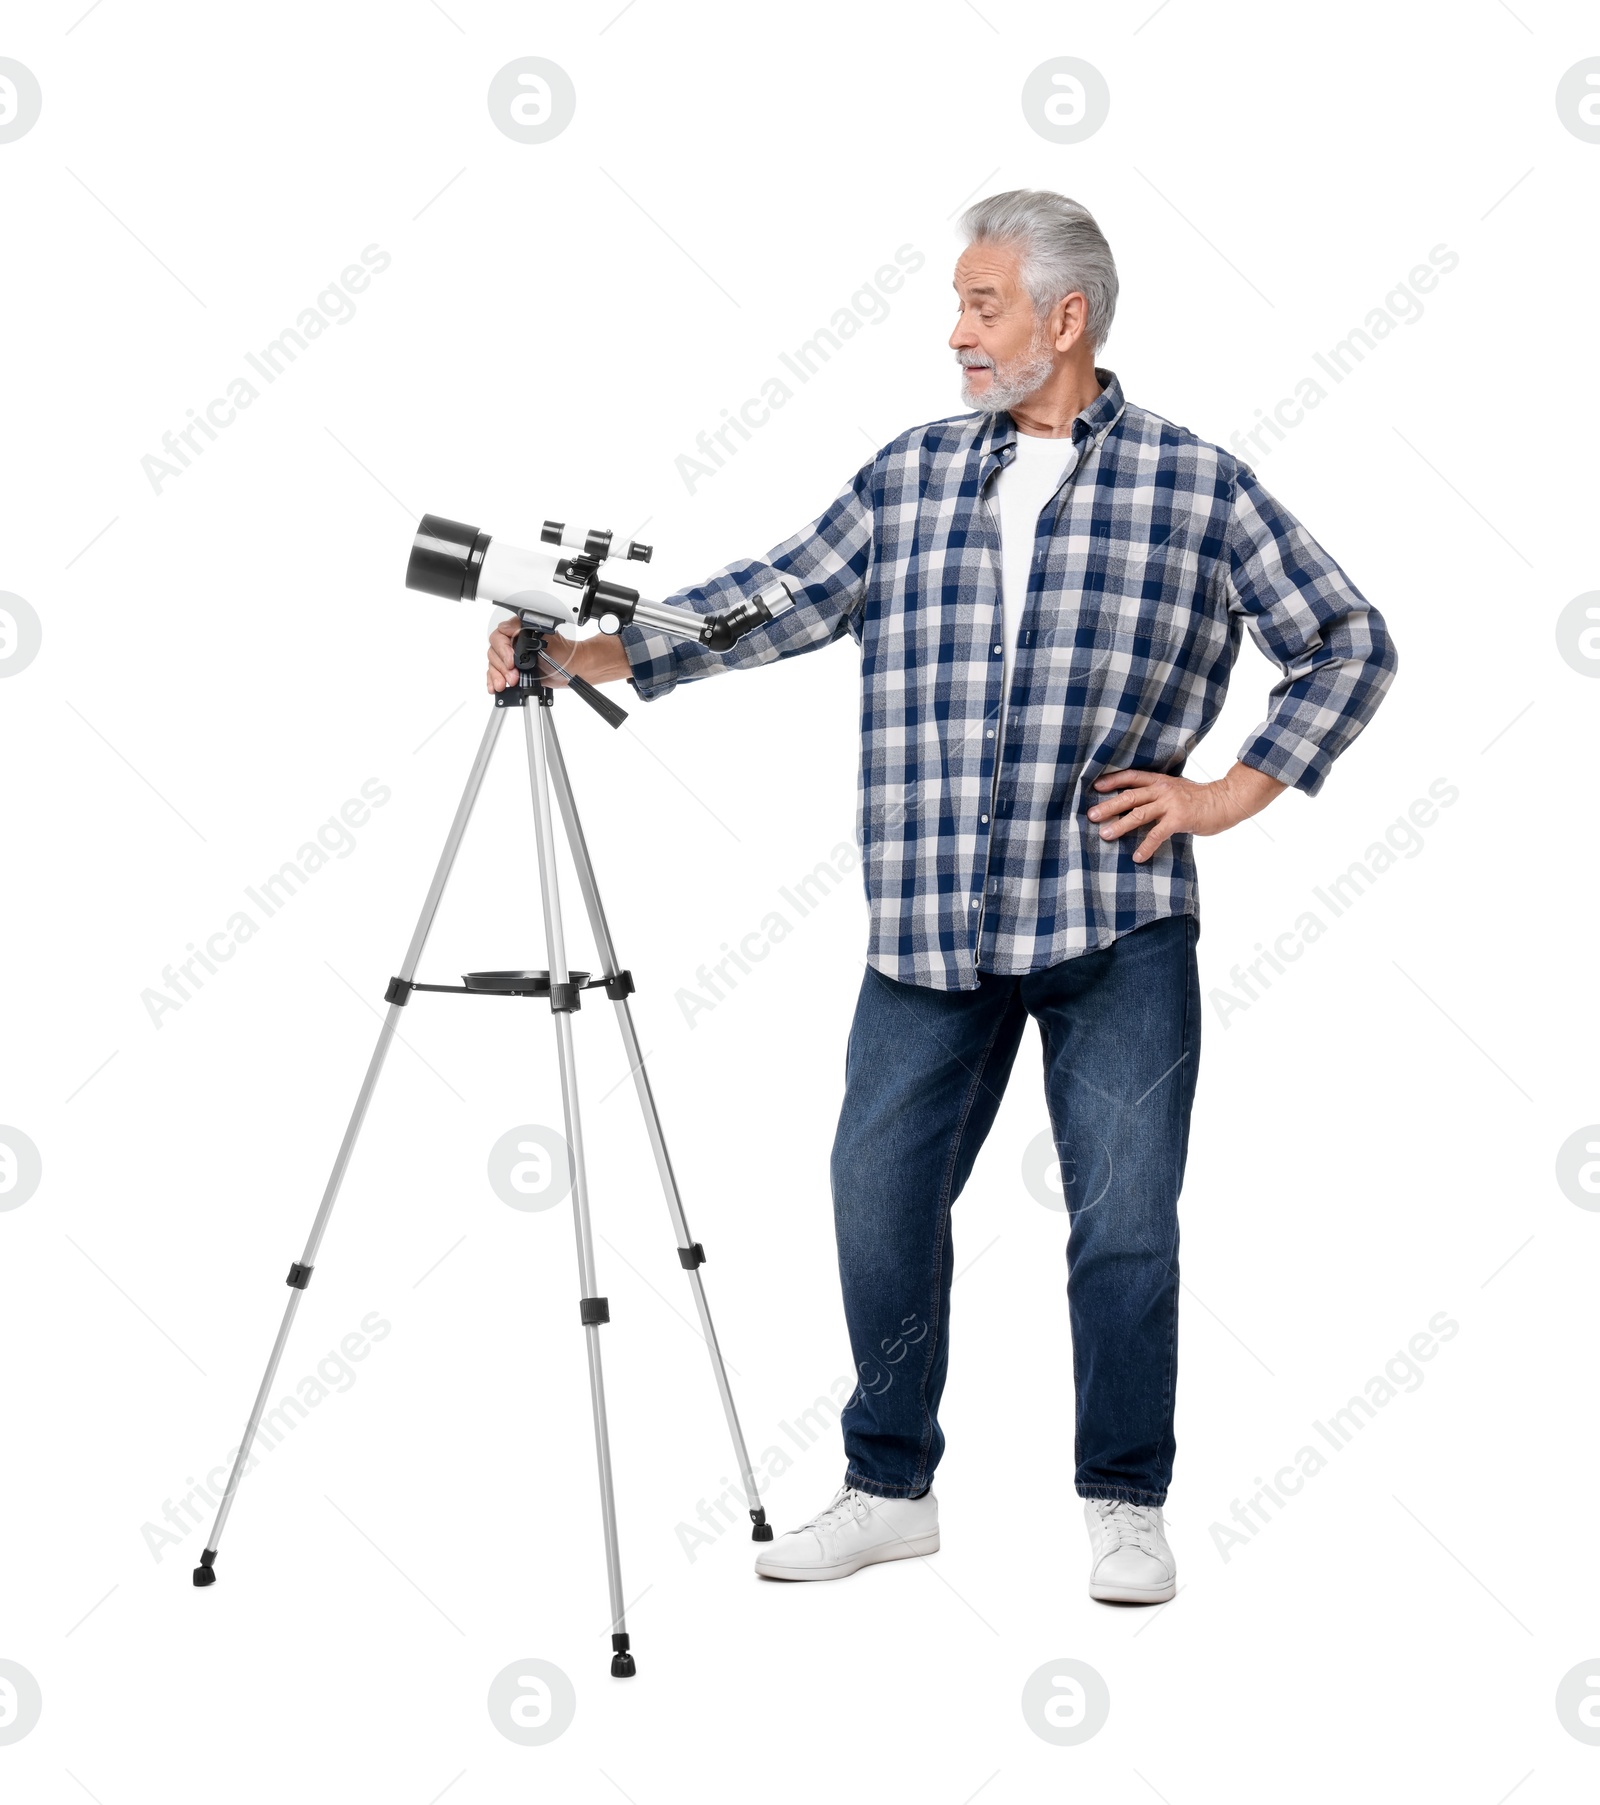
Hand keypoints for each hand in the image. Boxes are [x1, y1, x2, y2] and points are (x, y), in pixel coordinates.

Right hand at [486, 618, 632, 693]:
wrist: (571, 670)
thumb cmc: (563, 654)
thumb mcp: (547, 639)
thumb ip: (526, 631)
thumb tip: (509, 628)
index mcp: (519, 631)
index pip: (499, 637)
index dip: (503, 650)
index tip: (511, 661)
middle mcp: (512, 643)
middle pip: (494, 652)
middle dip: (502, 667)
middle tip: (513, 677)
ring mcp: (511, 658)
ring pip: (493, 665)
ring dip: (497, 676)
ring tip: (505, 685)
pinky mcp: (512, 671)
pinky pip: (496, 674)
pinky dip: (493, 681)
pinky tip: (495, 687)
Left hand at [1087, 761, 1285, 863]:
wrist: (1227, 801)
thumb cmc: (1200, 798)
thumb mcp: (1176, 789)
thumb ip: (1158, 793)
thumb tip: (1137, 804)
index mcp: (1160, 781)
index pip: (1131, 777)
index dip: (1112, 781)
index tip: (1095, 787)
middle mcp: (1162, 789)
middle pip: (1129, 796)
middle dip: (1108, 806)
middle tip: (1091, 815)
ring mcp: (1171, 803)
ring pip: (1139, 814)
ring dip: (1120, 825)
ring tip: (1105, 835)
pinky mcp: (1179, 819)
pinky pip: (1158, 834)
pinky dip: (1146, 846)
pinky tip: (1138, 857)